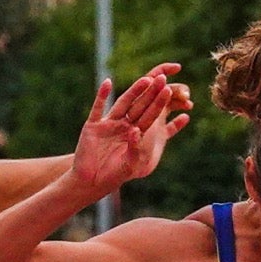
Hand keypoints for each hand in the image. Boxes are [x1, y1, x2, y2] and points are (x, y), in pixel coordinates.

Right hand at [71, 65, 192, 197]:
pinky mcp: (93, 126)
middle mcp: (123, 126)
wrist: (91, 182)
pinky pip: (98, 108)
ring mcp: (108, 124)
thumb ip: (135, 148)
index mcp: (135, 135)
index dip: (159, 104)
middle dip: (150, 93)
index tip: (169, 91)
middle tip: (162, 79)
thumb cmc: (113, 176)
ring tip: (146, 79)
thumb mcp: (129, 164)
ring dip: (133, 92)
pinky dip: (102, 96)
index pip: (150, 117)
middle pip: (139, 106)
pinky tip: (108, 83)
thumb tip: (136, 130)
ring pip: (123, 103)